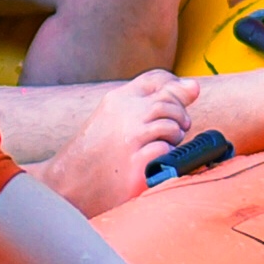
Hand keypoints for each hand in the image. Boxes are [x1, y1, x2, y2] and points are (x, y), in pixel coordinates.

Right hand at [35, 72, 197, 217]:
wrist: (68, 184)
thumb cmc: (96, 152)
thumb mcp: (114, 116)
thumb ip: (151, 99)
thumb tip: (195, 86)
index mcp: (119, 98)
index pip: (159, 79)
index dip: (176, 90)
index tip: (176, 106)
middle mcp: (125, 114)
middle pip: (170, 102)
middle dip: (179, 118)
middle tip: (173, 132)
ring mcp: (130, 139)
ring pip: (172, 126)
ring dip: (174, 139)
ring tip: (163, 147)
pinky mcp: (136, 165)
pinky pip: (166, 152)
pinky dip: (166, 157)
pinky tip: (155, 162)